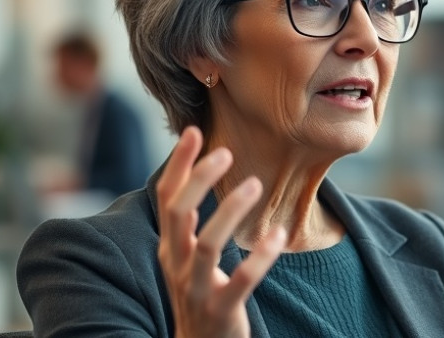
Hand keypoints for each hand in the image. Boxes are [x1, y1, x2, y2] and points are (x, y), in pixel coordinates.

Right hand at [156, 126, 286, 337]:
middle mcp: (175, 265)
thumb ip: (188, 226)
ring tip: (256, 184)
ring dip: (231, 211)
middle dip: (198, 179)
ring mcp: (195, 289)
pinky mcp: (221, 311)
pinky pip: (240, 281)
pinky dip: (260, 258)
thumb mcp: (186, 258)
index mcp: (169, 247)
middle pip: (178, 213)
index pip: (166, 197)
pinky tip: (278, 236)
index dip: (178, 164)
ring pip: (207, 244)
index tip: (195, 131)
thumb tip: (199, 175)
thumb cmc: (199, 295)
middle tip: (226, 152)